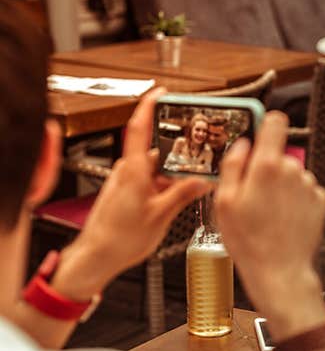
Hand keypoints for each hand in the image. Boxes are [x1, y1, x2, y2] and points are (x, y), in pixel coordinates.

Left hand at [55, 87, 210, 297]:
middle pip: (157, 152)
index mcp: (133, 171)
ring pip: (155, 169)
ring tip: (188, 191)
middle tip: (200, 165)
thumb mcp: (161, 215)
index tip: (161, 92)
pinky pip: (148, 181)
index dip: (149, 106)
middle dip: (179, 159)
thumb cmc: (120, 239)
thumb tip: (203, 180)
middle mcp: (126, 171)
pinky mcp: (124, 192)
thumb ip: (182, 194)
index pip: (138, 128)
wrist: (96, 257)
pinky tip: (173, 200)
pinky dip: (163, 186)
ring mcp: (124, 181)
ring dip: (172, 178)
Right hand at [214, 110, 324, 336]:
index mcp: (267, 166)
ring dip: (281, 187)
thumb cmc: (249, 241)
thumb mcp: (224, 202)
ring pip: (291, 174)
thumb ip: (232, 165)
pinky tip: (283, 219)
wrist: (280, 271)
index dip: (265, 124)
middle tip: (253, 195)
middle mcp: (293, 170)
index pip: (274, 122)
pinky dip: (294, 200)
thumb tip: (241, 144)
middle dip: (266, 168)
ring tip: (268, 213)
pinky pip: (303, 191)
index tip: (258, 133)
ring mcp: (309, 185)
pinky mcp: (321, 200)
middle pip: (278, 155)